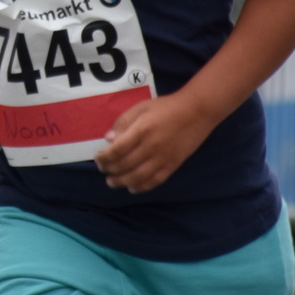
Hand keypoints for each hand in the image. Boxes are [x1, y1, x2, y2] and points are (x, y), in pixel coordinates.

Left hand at [93, 92, 212, 193]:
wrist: (197, 111)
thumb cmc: (166, 107)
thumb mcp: (142, 107)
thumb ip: (124, 122)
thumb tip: (109, 138)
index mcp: (141, 130)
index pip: (117, 150)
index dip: (104, 157)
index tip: (97, 158)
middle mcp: (151, 147)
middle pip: (125, 165)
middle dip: (110, 170)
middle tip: (103, 170)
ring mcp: (163, 158)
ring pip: (138, 176)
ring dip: (122, 182)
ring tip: (112, 182)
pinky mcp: (173, 165)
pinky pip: (155, 181)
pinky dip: (142, 187)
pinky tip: (132, 187)